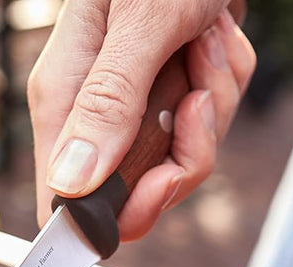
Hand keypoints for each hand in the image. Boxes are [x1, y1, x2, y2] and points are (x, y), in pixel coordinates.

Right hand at [28, 0, 254, 239]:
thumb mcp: (140, 26)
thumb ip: (107, 103)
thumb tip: (71, 185)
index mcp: (66, 100)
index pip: (70, 200)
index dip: (119, 214)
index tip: (161, 186)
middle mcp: (95, 111)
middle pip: (141, 189)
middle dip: (187, 149)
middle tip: (196, 95)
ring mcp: (135, 102)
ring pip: (184, 155)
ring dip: (215, 102)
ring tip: (208, 40)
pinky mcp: (170, 89)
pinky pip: (209, 119)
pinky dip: (226, 79)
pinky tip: (217, 33)